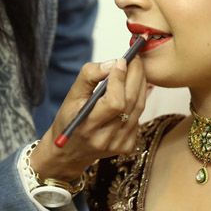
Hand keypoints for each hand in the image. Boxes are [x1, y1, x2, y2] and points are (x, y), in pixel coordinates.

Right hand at [30, 56, 146, 181]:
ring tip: (136, 70)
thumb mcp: (71, 96)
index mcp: (87, 125)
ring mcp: (118, 144)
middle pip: (130, 103)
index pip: (114, 102)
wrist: (69, 151)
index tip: (122, 60)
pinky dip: (138, 100)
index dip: (120, 79)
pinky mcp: (127, 146)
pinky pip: (139, 117)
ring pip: (139, 108)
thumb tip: (113, 63)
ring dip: (140, 85)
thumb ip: (89, 76)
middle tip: (136, 59)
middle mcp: (105, 138)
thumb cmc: (69, 119)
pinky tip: (132, 91)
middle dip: (136, 76)